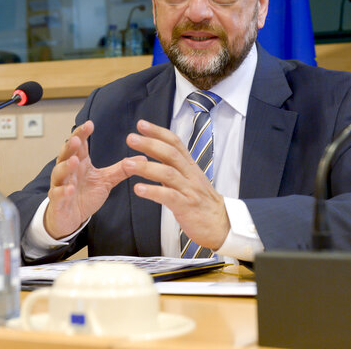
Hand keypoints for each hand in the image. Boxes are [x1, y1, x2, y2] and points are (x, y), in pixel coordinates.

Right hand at [44, 120, 137, 238]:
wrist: (71, 217)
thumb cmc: (86, 195)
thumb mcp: (106, 180)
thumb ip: (121, 169)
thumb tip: (142, 158)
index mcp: (80, 162)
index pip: (79, 144)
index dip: (82, 133)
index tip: (90, 124)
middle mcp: (68, 171)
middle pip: (66, 154)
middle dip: (71, 146)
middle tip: (77, 139)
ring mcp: (60, 185)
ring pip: (59, 172)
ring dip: (66, 166)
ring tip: (74, 161)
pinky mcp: (57, 201)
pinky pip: (58, 194)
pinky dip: (63, 191)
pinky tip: (70, 189)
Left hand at [123, 119, 230, 249]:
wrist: (223, 225)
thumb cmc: (203, 203)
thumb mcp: (190, 180)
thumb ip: (174, 168)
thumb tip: (155, 156)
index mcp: (190, 167)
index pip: (175, 143)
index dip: (158, 132)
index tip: (141, 124)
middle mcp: (190, 175)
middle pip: (170, 154)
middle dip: (149, 144)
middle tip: (130, 138)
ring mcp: (189, 190)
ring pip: (167, 173)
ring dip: (146, 167)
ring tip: (127, 164)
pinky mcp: (186, 207)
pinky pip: (169, 196)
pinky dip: (152, 191)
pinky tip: (138, 189)